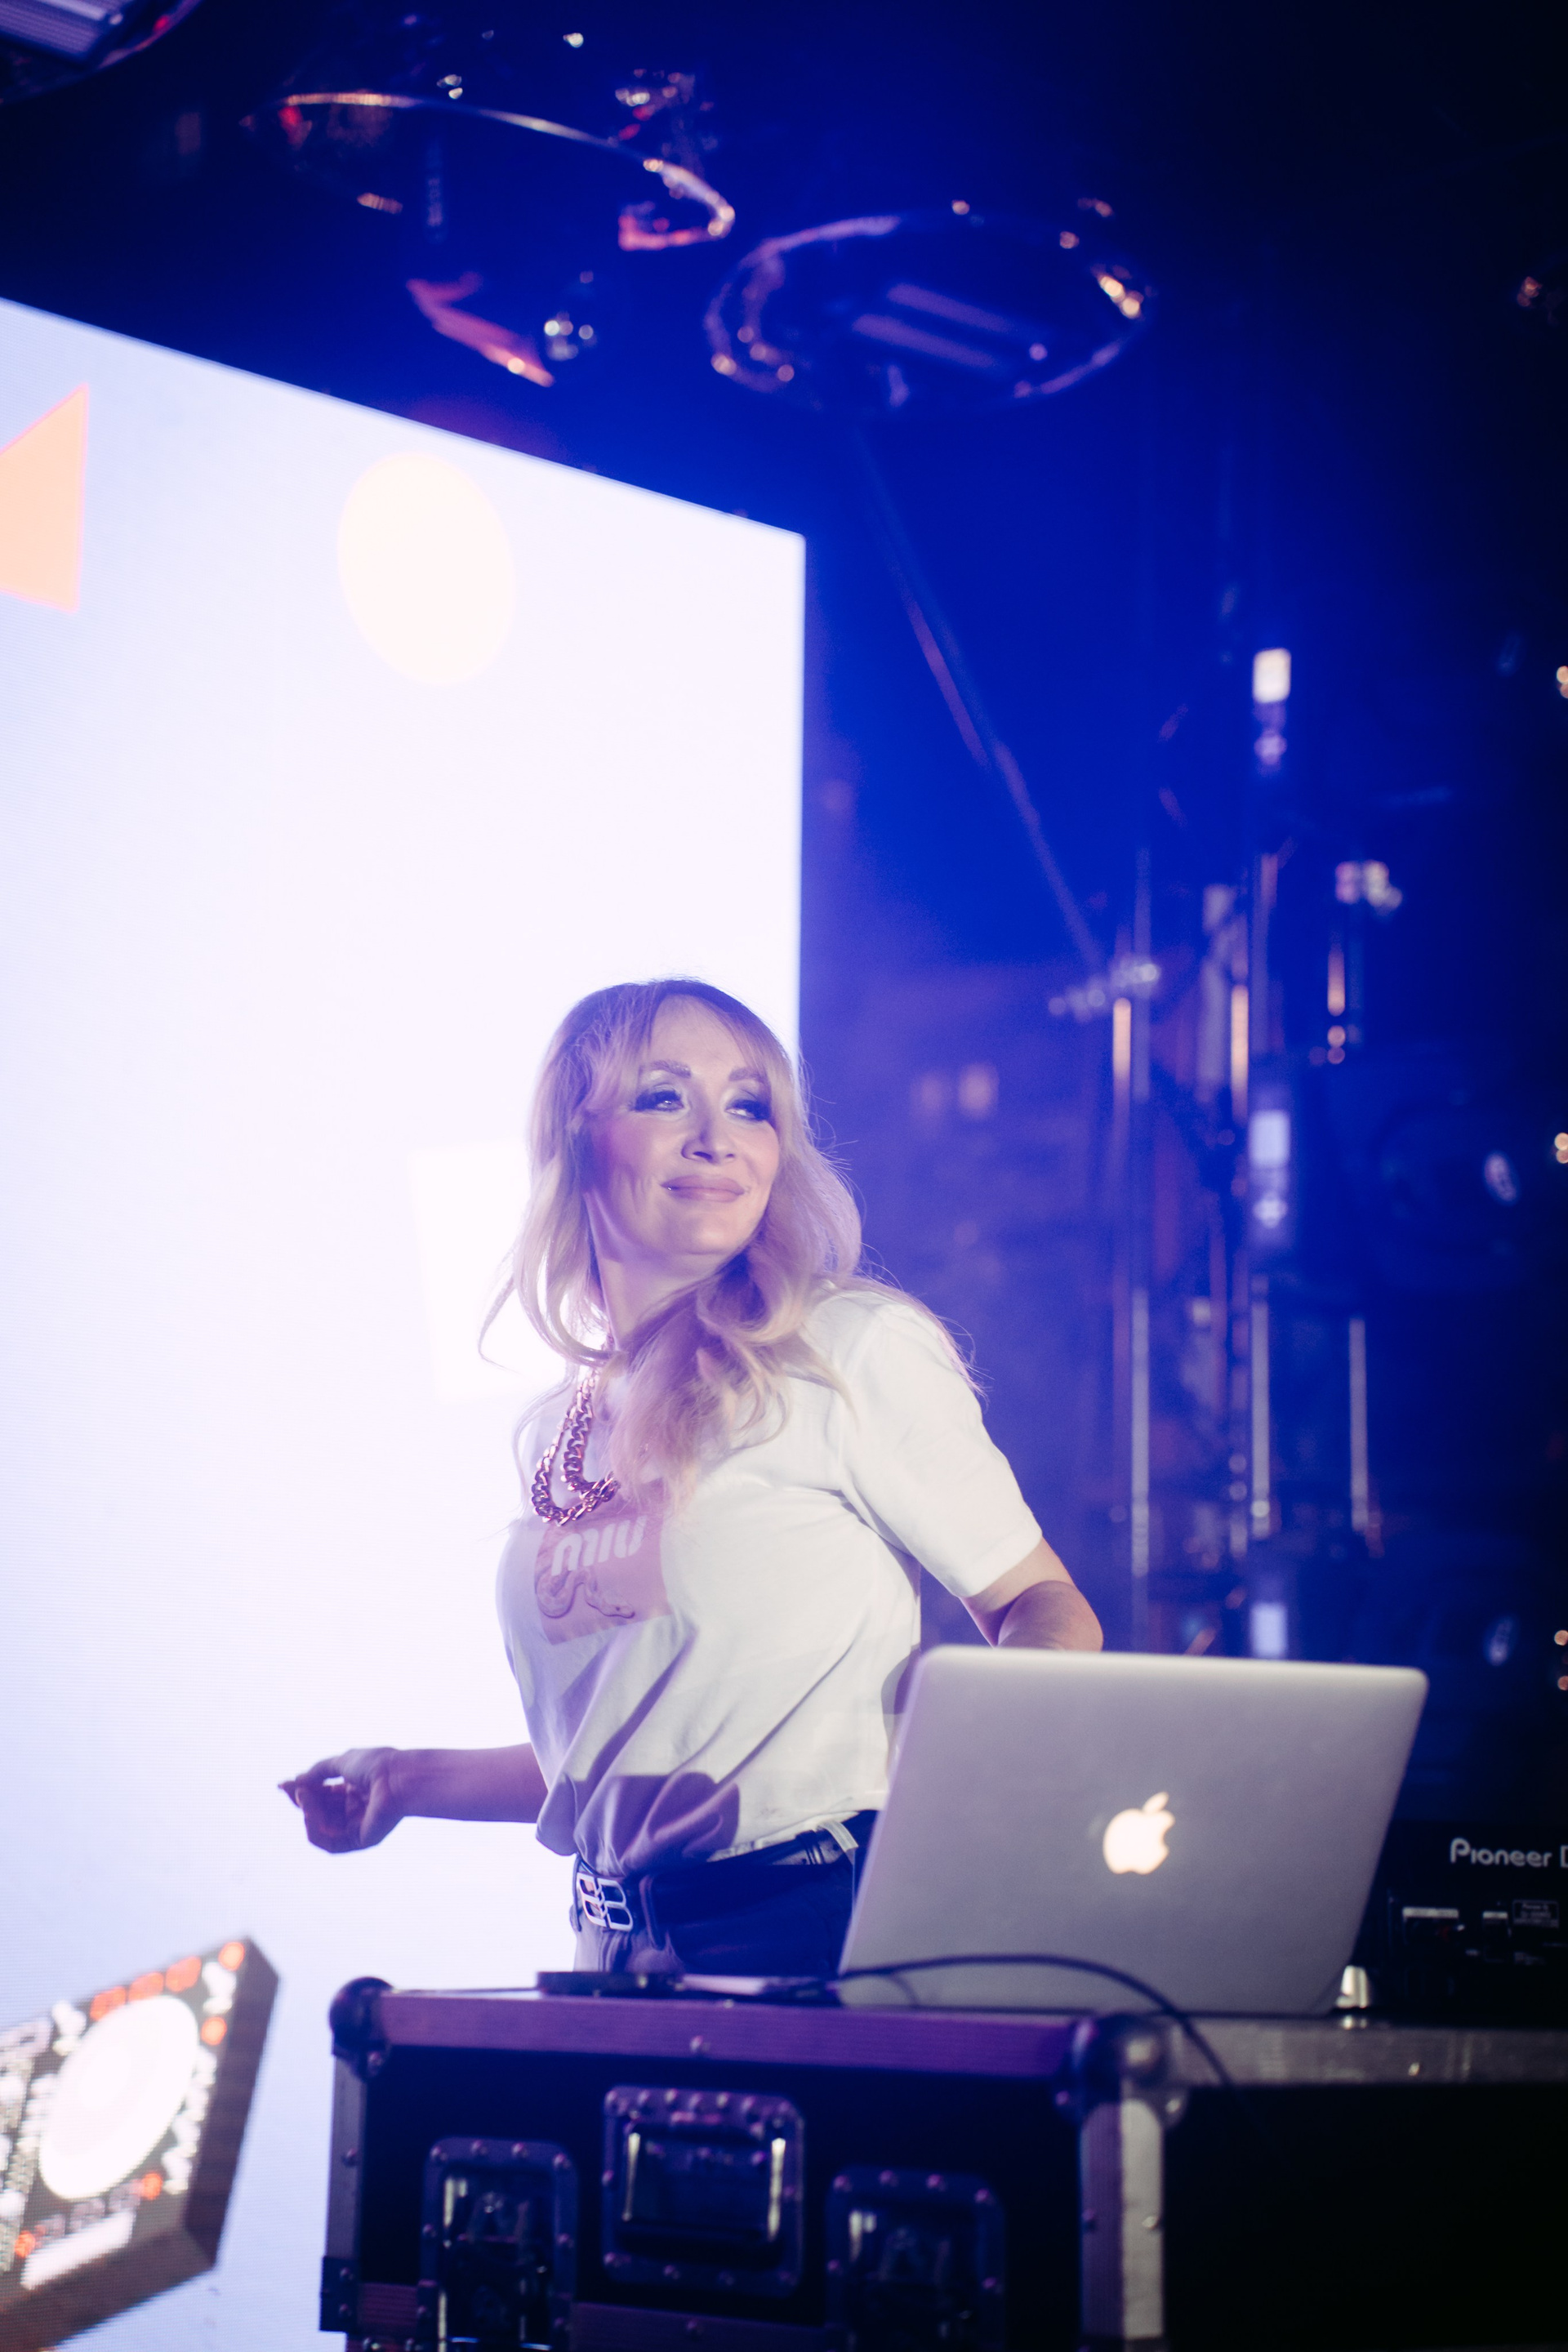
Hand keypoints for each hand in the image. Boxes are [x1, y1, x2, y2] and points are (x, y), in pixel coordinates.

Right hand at [280, 1747, 404, 1852]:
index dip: (303, 1790)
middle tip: (291, 1790)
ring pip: (322, 1826)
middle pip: (320, 1810)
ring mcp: (358, 1825)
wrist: (397, 1777)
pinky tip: (308, 1816)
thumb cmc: (376, 1765)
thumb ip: (319, 1771)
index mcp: (355, 1788)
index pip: (323, 1793)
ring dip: (308, 1812)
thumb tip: (296, 1780)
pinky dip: (314, 1831)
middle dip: (303, 1800)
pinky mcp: (360, 1841)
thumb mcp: (342, 1762)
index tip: (283, 1784)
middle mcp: (356, 1808)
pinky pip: (330, 1843)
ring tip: (304, 1796)